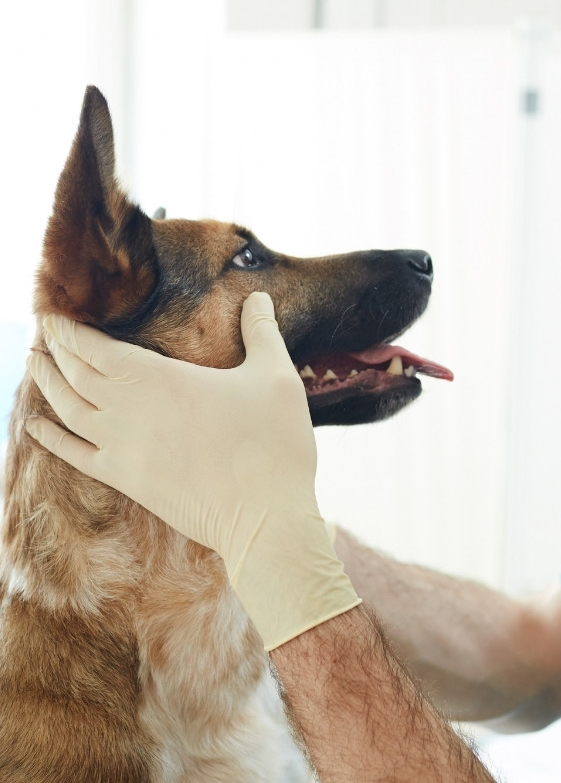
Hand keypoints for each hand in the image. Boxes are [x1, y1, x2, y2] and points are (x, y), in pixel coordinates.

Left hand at [26, 292, 359, 649]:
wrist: (264, 516)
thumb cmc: (274, 443)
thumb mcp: (276, 377)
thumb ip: (262, 331)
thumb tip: (259, 295)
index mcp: (162, 379)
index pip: (98, 347)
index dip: (71, 330)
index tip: (54, 314)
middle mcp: (131, 411)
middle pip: (76, 374)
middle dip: (55, 349)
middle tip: (43, 330)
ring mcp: (123, 449)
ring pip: (68, 410)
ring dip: (47, 383)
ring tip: (34, 362)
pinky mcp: (127, 480)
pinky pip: (74, 455)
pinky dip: (50, 437)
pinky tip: (36, 425)